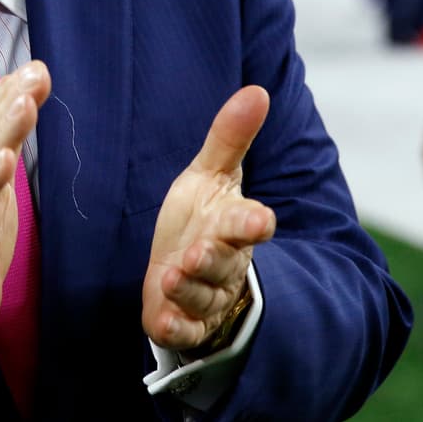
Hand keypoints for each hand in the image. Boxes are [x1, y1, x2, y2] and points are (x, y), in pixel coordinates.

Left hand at [143, 86, 275, 352]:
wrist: (189, 268)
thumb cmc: (204, 218)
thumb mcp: (211, 174)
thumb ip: (230, 137)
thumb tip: (257, 90)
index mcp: (232, 225)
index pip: (247, 224)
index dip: (252, 222)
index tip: (260, 219)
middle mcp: (224, 263)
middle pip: (224, 263)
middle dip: (213, 259)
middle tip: (198, 251)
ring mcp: (205, 296)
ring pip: (203, 296)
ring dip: (189, 290)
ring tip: (172, 276)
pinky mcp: (183, 322)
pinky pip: (183, 331)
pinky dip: (175, 328)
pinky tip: (162, 322)